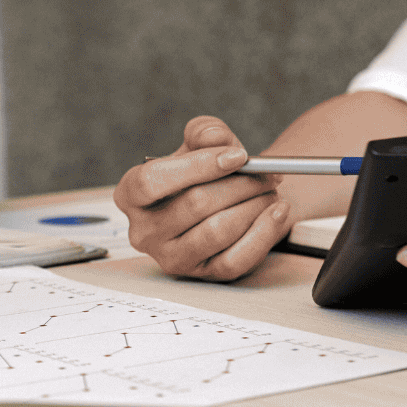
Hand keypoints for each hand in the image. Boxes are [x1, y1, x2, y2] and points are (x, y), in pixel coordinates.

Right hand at [113, 116, 289, 279]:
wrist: (224, 203)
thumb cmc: (206, 173)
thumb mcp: (201, 143)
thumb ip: (204, 132)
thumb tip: (214, 137)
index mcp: (130, 195)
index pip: (151, 181)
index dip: (199, 165)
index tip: (238, 156)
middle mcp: (143, 231)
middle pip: (194, 203)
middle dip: (240, 184)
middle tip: (266, 173)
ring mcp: (171, 258)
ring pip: (218, 230)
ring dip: (254, 205)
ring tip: (269, 190)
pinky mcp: (202, 275)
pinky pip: (237, 257)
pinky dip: (264, 231)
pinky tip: (277, 212)